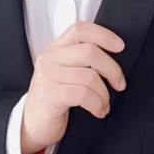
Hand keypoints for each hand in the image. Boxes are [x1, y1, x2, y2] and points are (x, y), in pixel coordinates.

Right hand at [21, 20, 126, 153]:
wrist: (33, 124)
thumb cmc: (55, 98)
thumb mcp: (65, 73)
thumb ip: (82, 60)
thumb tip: (114, 58)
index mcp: (56, 48)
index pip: (80, 29)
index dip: (104, 35)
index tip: (120, 47)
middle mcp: (50, 57)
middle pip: (90, 52)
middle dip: (112, 70)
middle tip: (119, 84)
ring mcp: (48, 75)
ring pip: (90, 76)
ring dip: (104, 94)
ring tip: (104, 104)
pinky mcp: (50, 94)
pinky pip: (83, 94)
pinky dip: (97, 105)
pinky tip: (98, 111)